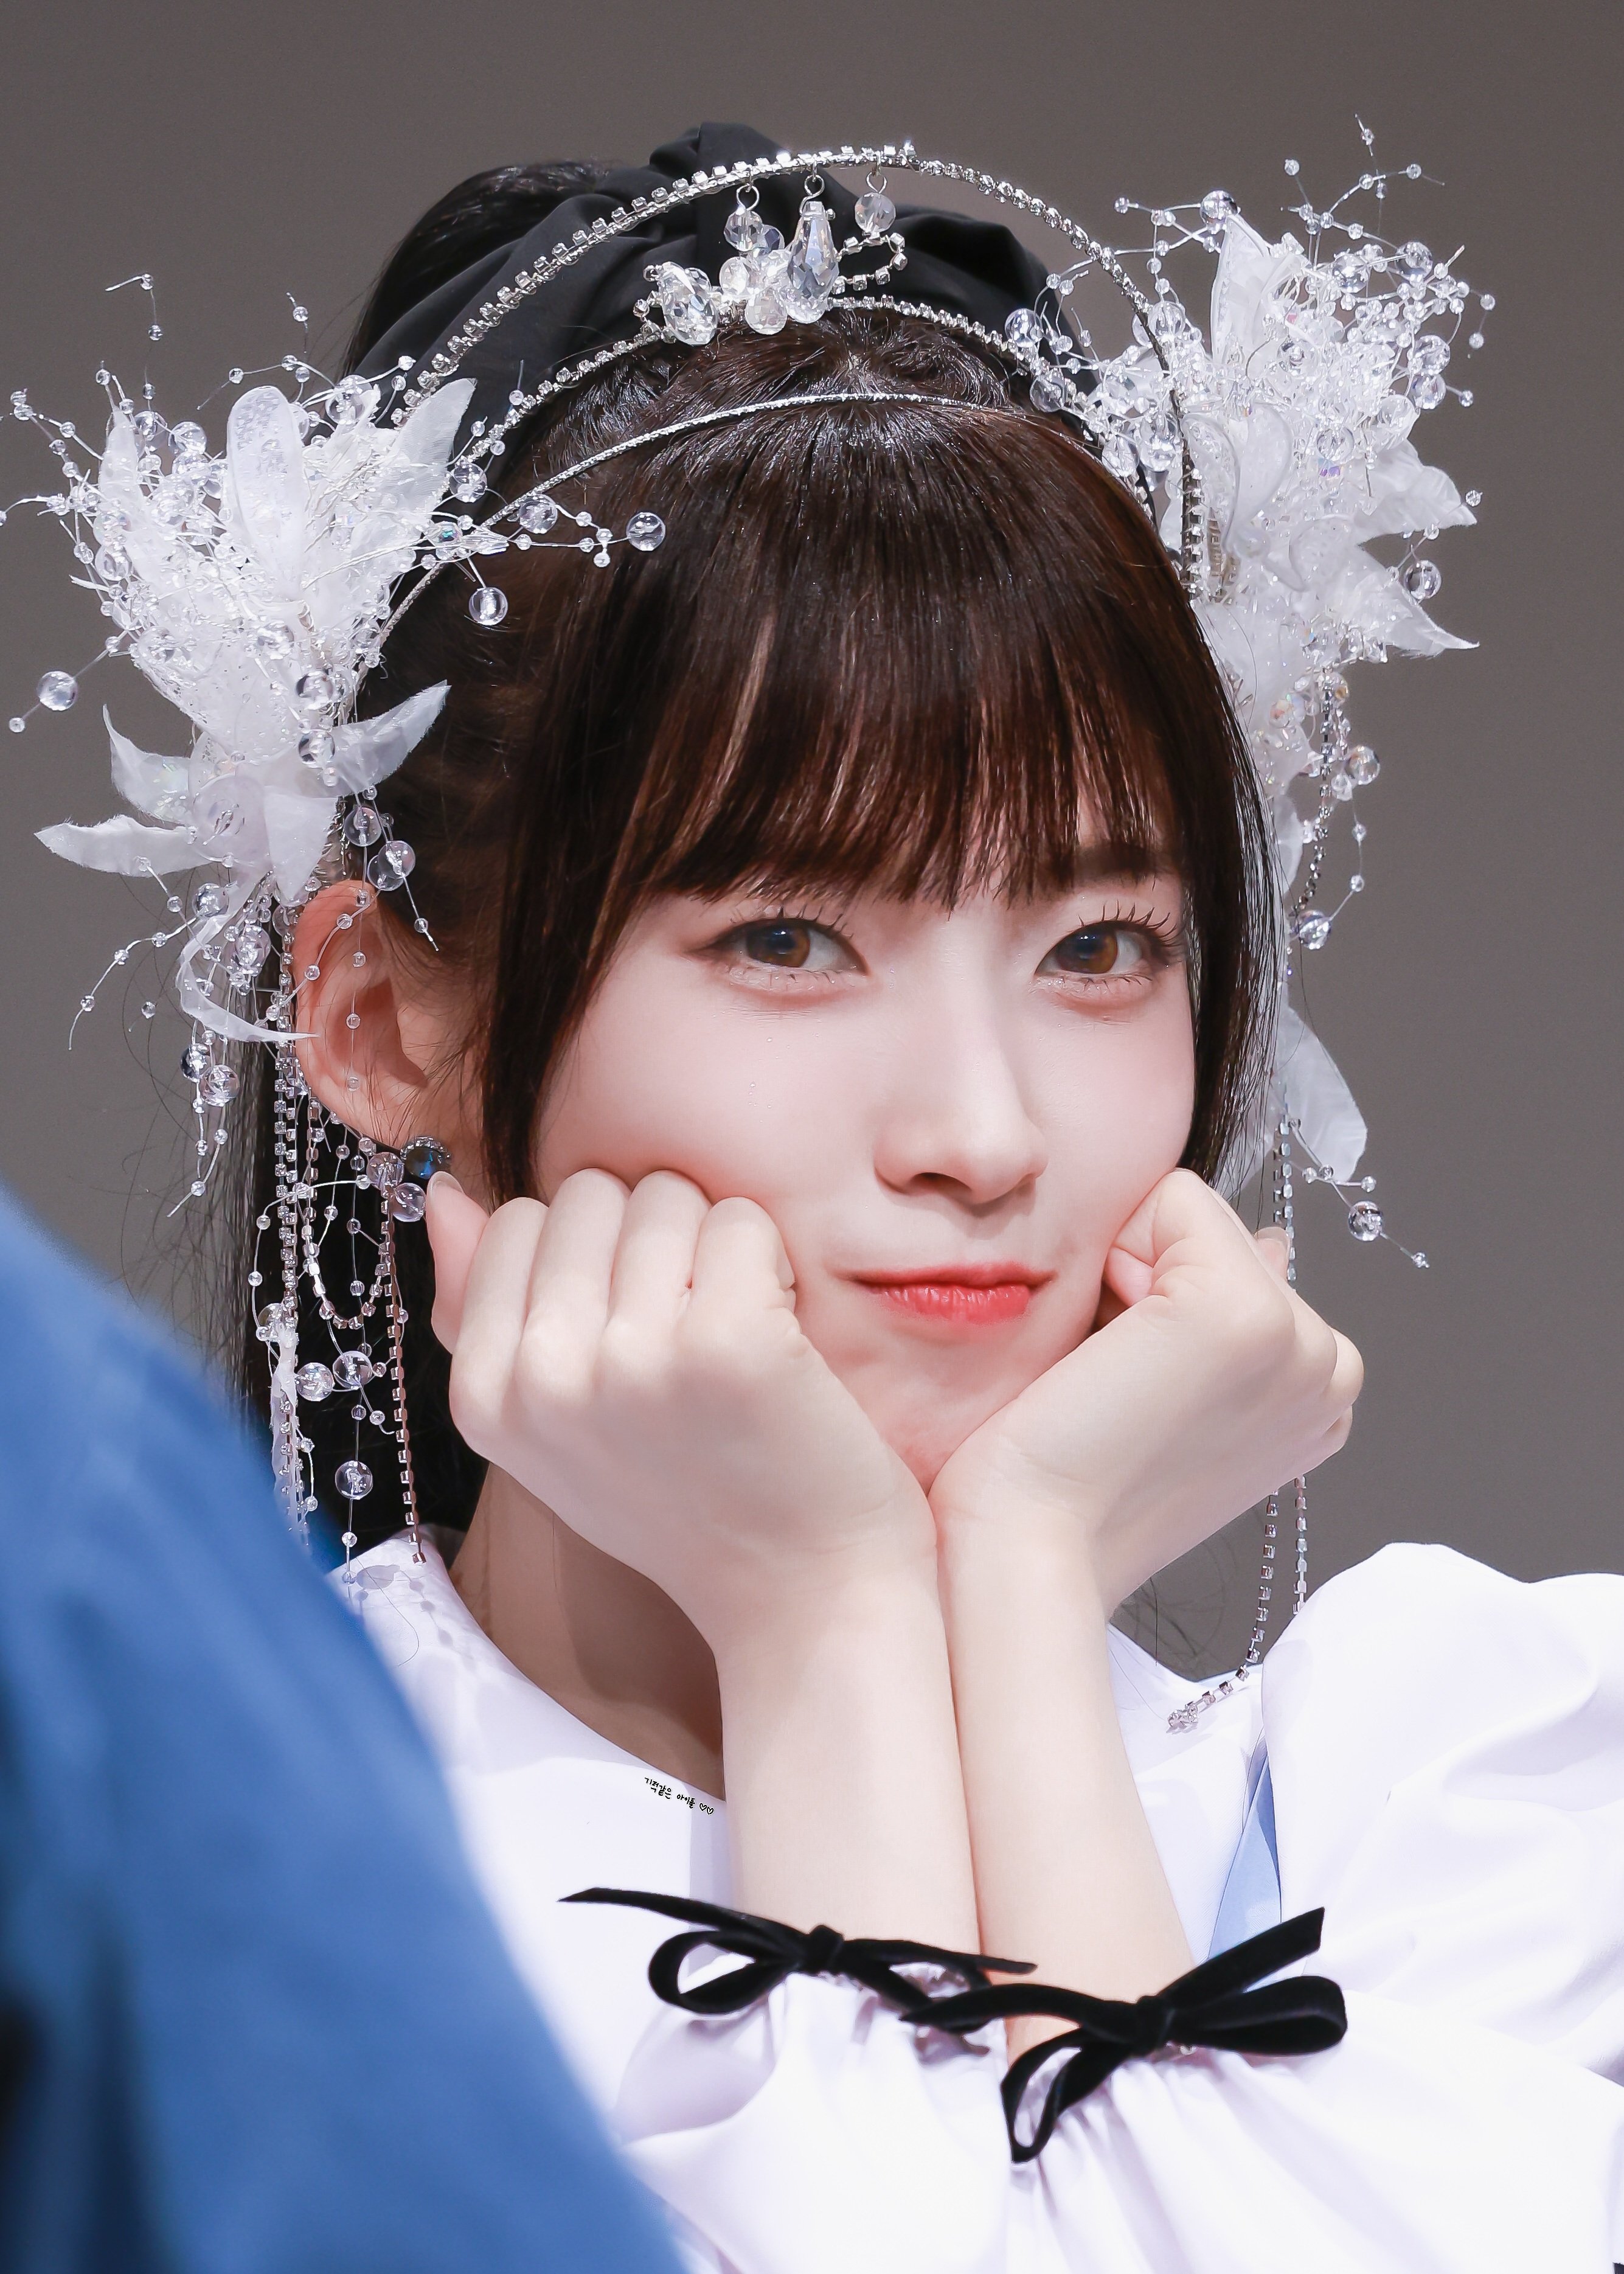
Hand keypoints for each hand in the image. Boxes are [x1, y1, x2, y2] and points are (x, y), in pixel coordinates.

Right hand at [425, 1169, 934, 1651]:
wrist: (805, 1598)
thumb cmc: (688, 1501)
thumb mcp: (554, 1425)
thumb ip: (485, 1310)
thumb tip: (442, 1195)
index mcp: (484, 1397)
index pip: (520, 1223)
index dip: (592, 1259)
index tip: (631, 1334)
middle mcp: (543, 1379)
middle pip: (591, 1195)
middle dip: (651, 1240)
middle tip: (688, 1335)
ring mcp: (632, 1361)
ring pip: (668, 1197)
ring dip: (714, 1250)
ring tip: (733, 1339)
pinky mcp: (729, 1343)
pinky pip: (742, 1221)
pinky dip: (773, 1263)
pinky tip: (781, 1337)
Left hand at [930, 1169, 1361, 1607]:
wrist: (1029, 1541)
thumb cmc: (1069, 1480)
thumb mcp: (1168, 1390)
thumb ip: (1228, 1307)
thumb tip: (1272, 1244)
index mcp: (1319, 1396)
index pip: (1242, 1264)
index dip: (1161, 1303)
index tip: (1133, 1387)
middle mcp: (1330, 1368)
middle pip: (1220, 1232)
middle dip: (1151, 1280)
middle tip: (1116, 1382)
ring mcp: (1300, 1341)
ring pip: (1194, 1214)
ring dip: (1132, 1270)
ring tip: (1112, 1371)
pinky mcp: (1245, 1313)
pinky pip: (1175, 1198)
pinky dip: (1119, 1251)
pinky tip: (1107, 1348)